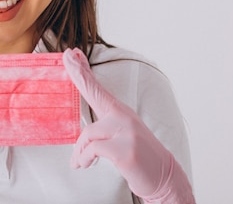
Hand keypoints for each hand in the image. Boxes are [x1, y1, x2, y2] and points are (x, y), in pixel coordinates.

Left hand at [62, 48, 193, 203]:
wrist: (164, 178)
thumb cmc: (138, 157)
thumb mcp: (121, 135)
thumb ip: (104, 125)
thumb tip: (84, 127)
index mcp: (121, 113)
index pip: (98, 88)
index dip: (84, 71)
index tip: (72, 55)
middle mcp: (124, 117)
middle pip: (95, 92)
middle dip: (78, 74)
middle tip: (68, 57)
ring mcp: (126, 132)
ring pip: (88, 133)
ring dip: (79, 151)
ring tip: (79, 162)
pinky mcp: (125, 150)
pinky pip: (93, 150)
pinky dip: (84, 159)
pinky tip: (84, 165)